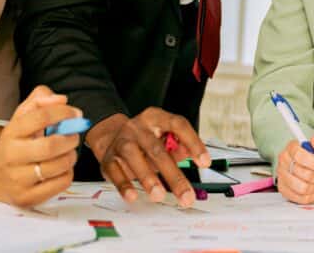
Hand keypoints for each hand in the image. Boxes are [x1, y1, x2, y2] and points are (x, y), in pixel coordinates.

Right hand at [0, 85, 80, 207]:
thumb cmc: (14, 143)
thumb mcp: (21, 117)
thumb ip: (40, 100)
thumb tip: (62, 100)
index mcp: (11, 133)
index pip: (40, 117)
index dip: (63, 112)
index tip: (76, 113)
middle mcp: (12, 156)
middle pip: (50, 146)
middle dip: (70, 138)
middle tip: (74, 136)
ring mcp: (19, 180)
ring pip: (58, 166)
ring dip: (71, 155)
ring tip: (67, 151)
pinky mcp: (28, 198)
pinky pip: (61, 183)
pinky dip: (68, 172)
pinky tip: (60, 168)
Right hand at [85, 107, 209, 207]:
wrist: (111, 136)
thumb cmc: (145, 140)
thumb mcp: (164, 138)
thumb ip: (179, 147)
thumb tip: (194, 156)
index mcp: (156, 117)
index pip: (178, 125)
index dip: (193, 143)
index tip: (204, 162)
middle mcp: (137, 127)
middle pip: (157, 149)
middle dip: (173, 175)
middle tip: (185, 194)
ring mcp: (121, 141)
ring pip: (134, 157)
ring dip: (148, 178)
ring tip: (159, 195)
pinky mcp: (108, 158)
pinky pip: (115, 172)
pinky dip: (124, 185)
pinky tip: (132, 195)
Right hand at [275, 134, 313, 204]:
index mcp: (292, 148)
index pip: (298, 154)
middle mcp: (284, 160)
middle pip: (299, 171)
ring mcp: (282, 175)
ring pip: (300, 186)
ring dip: (313, 186)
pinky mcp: (283, 189)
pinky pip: (298, 196)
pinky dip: (309, 195)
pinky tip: (310, 188)